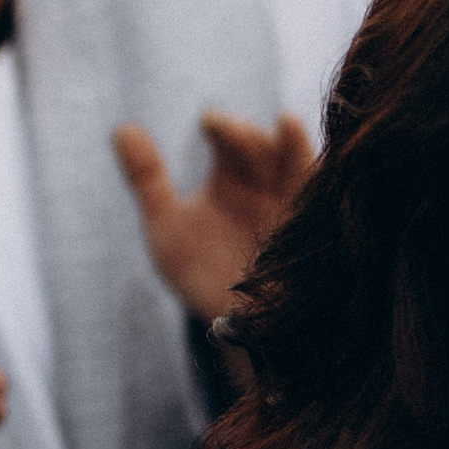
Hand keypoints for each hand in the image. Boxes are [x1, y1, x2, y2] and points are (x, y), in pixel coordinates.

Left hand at [112, 110, 313, 323]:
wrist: (236, 326)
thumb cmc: (203, 274)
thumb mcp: (168, 227)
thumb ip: (147, 178)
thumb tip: (122, 127)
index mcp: (233, 177)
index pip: (230, 140)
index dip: (221, 128)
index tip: (209, 123)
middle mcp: (267, 184)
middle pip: (264, 147)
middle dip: (248, 137)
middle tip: (228, 133)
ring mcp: (294, 206)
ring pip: (299, 164)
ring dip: (292, 145)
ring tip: (286, 124)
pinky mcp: (316, 230)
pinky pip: (326, 198)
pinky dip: (324, 179)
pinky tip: (322, 167)